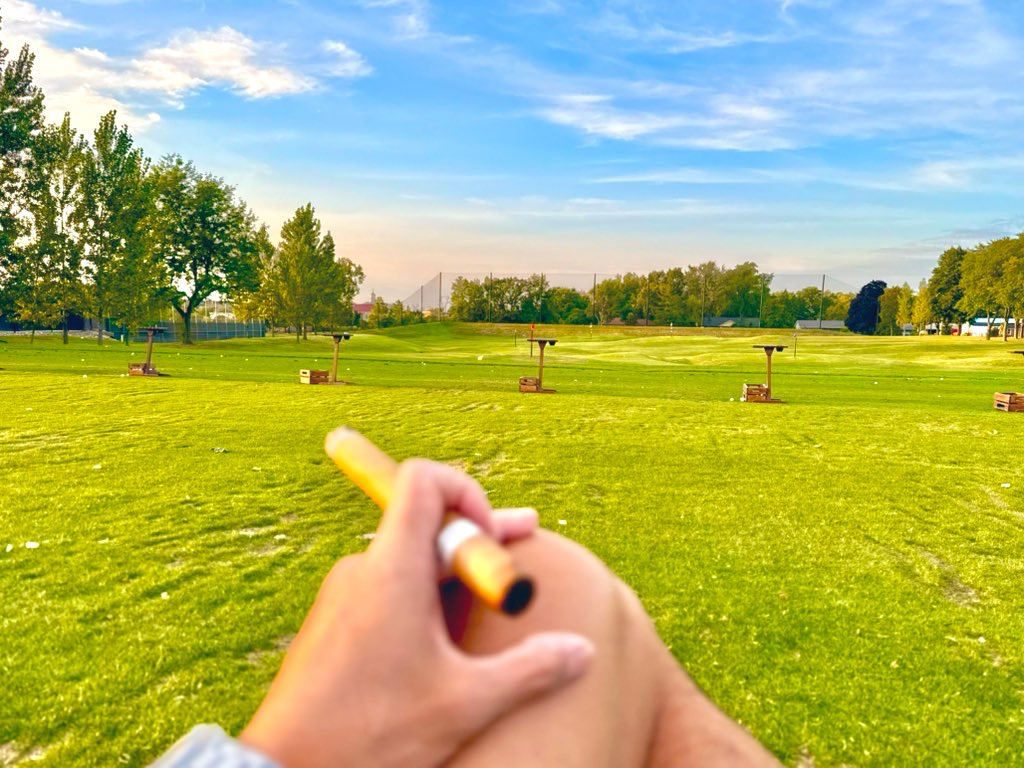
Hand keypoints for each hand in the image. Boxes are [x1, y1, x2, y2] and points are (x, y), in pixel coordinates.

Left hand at [239, 459, 593, 767]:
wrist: (284, 767)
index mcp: (391, 567)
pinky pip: (387, 586)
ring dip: (454, 568)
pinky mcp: (335, 622)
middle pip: (426, 520)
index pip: (422, 480)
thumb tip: (581, 651)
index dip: (467, 492)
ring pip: (408, 557)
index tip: (494, 538)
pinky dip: (424, 593)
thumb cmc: (370, 733)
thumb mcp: (464, 703)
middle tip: (526, 536)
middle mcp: (363, 568)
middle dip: (479, 533)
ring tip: (491, 591)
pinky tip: (444, 631)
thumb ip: (529, 670)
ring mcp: (344, 594)